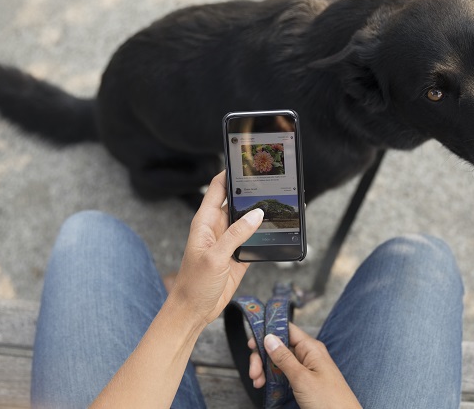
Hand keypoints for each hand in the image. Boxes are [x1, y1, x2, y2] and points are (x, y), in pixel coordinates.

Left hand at [169, 171, 263, 325]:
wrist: (194, 311)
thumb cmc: (194, 284)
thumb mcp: (214, 257)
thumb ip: (235, 235)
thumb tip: (256, 214)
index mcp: (205, 221)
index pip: (217, 188)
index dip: (230, 173)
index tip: (245, 162)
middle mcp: (218, 228)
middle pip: (237, 201)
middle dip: (251, 192)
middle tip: (271, 181)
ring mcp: (229, 241)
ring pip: (248, 220)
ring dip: (260, 214)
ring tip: (279, 202)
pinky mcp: (239, 256)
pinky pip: (255, 239)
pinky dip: (265, 235)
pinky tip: (278, 229)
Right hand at [249, 323, 360, 408]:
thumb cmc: (329, 401)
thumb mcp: (302, 378)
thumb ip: (284, 358)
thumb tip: (269, 337)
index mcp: (311, 348)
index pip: (286, 329)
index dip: (268, 332)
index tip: (251, 343)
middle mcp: (308, 354)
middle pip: (279, 346)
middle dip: (262, 357)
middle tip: (253, 373)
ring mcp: (306, 368)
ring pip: (280, 361)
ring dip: (265, 369)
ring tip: (257, 383)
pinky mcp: (304, 381)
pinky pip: (285, 374)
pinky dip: (273, 378)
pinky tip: (264, 386)